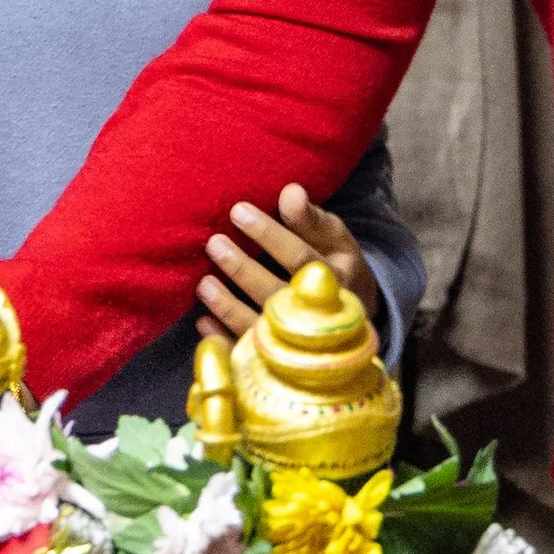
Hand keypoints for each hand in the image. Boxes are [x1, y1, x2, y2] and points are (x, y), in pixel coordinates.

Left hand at [200, 187, 375, 339]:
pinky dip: (223, 340)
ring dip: (228, 307)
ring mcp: (299, 344)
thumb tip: (290, 191)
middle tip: (213, 243)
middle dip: (242, 269)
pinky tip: (202, 322)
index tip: (238, 211)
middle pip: (276, 294)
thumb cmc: (335, 266)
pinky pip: (247, 354)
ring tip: (203, 284)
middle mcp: (320, 315)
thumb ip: (311, 217)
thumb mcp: (334, 239)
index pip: (298, 257)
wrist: (351, 319)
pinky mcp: (280, 362)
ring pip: (260, 328)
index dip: (268, 234)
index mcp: (338, 280)